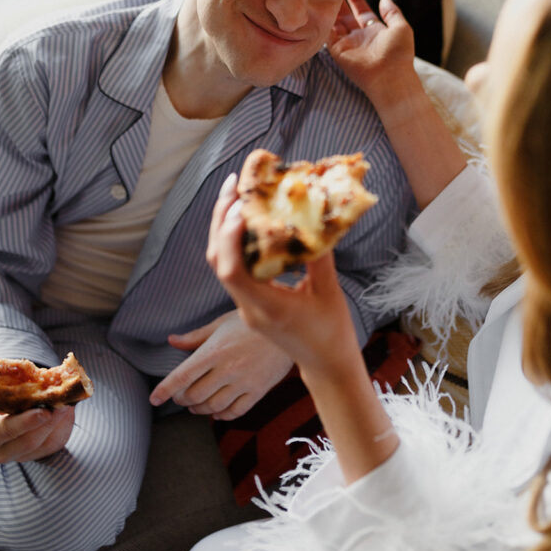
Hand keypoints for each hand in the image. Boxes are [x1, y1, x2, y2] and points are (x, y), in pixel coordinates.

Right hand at [0, 376, 74, 463]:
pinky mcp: (41, 454)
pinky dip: (65, 423)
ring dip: (60, 421)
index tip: (44, 411)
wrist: (10, 407)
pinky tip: (67, 409)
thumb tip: (43, 381)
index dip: (24, 422)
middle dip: (48, 422)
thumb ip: (19, 389)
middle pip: (29, 442)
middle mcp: (2, 451)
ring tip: (67, 402)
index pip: (4, 431)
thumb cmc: (5, 395)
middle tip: (62, 405)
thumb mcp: (4, 392)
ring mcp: (22, 456)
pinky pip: (57, 441)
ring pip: (47, 443)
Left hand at [149, 308, 293, 420]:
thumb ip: (195, 337)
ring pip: (212, 406)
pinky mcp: (258, 390)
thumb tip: (171, 341)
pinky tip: (216, 411)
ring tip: (195, 405)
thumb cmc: (251, 322)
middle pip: (194, 395)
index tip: (154, 399)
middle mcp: (226, 368)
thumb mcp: (221, 323)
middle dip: (181, 399)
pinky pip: (234, 411)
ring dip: (199, 409)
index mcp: (214, 350)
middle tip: (179, 397)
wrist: (288, 326)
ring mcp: (243, 381)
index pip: (182, 376)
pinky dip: (221, 415)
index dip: (164, 389)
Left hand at [203, 176, 359, 377]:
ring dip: (224, 229)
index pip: (232, 272)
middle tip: (233, 185)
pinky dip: (235, 243)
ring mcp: (246, 307)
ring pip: (222, 265)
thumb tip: (312, 216)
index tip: (238, 206)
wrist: (327, 365)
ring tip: (236, 195)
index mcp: (268, 308)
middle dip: (220, 220)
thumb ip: (318, 255)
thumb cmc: (332, 331)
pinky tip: (248, 222)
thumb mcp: (329, 290)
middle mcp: (249, 308)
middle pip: (218, 262)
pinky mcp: (250, 305)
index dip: (228, 237)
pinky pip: (234, 269)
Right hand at [328, 0, 415, 105]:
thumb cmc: (399, 54)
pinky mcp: (338, 51)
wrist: (390, 77)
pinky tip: (319, 7)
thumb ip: (392, 11)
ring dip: (329, 8)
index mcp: (375, 30)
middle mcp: (359, 36)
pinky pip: (327, 34)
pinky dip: (323, 22)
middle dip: (339, 0)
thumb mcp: (401, 27)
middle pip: (345, 14)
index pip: (361, 9)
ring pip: (334, 22)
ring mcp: (348, 44)